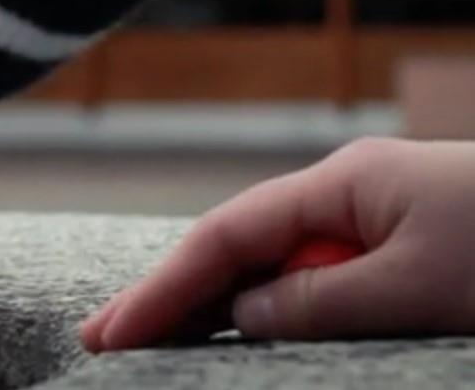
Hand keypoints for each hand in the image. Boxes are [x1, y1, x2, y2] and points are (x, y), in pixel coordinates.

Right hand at [81, 139, 474, 350]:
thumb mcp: (421, 287)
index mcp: (342, 183)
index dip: (162, 289)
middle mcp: (350, 192)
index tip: (110, 336)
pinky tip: (248, 326)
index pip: (225, 238)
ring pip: (279, 263)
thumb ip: (322, 300)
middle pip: (239, 245)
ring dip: (220, 304)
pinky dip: (279, 305)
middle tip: (105, 342)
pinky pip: (324, 278)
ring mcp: (379, 217)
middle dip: (172, 293)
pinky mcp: (411, 247)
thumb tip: (244, 312)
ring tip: (156, 340)